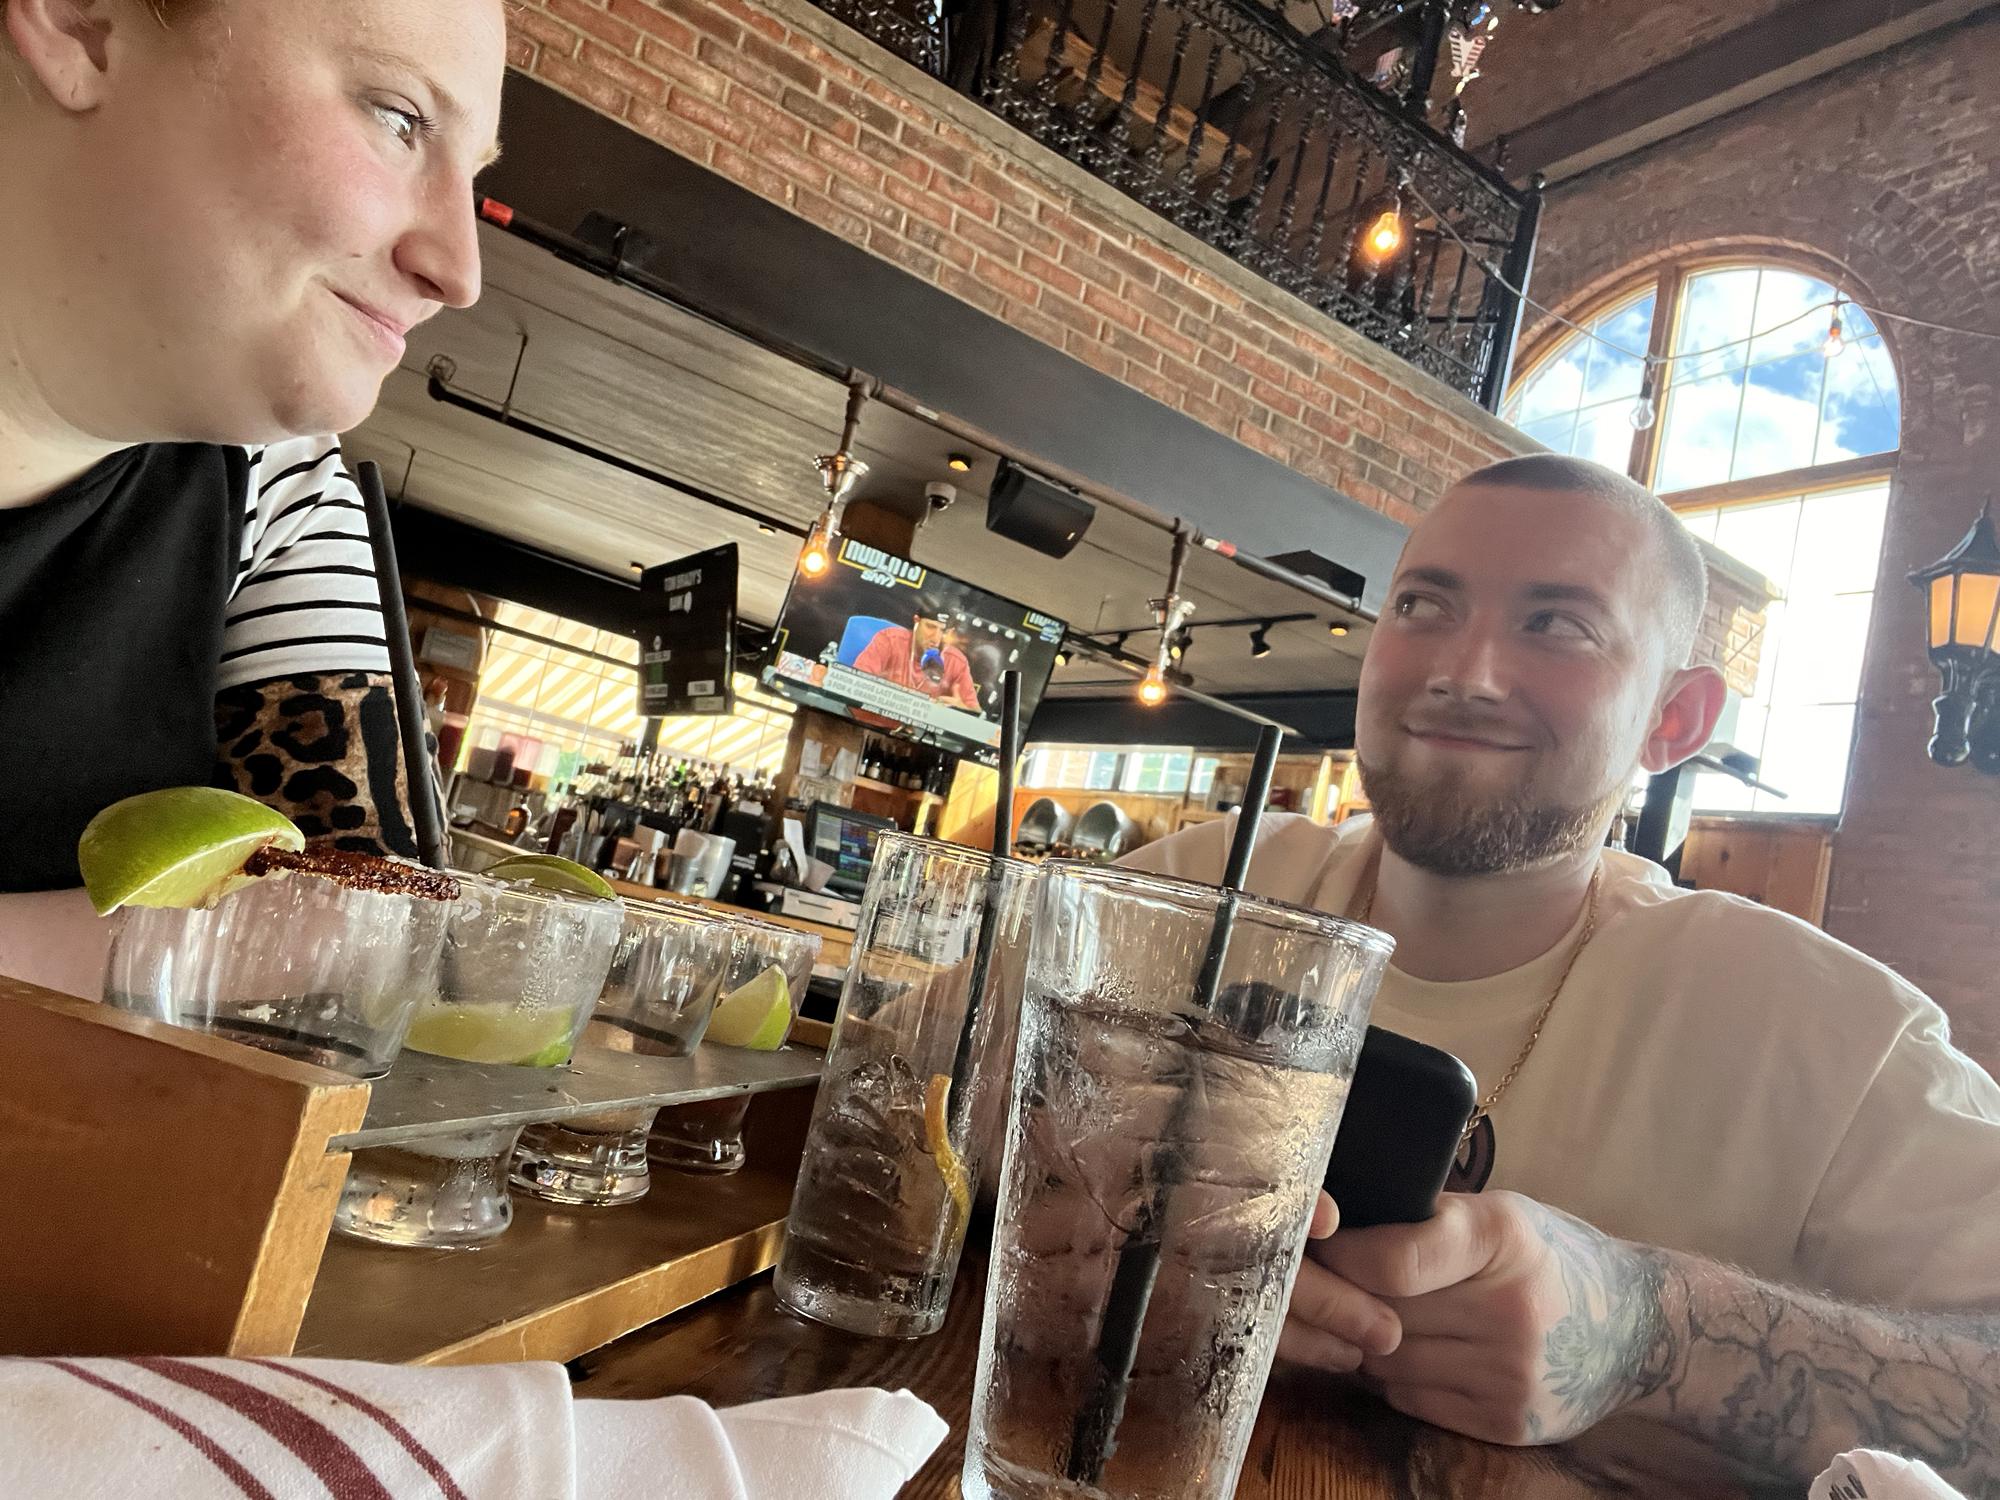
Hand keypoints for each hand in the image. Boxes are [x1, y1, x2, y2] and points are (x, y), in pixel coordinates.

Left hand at [1284, 1190, 1666, 1446]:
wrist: (1634, 1328)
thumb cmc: (1547, 1256)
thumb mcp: (1498, 1214)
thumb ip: (1423, 1222)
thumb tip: (1329, 1233)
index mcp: (1504, 1238)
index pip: (1392, 1262)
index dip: (1344, 1257)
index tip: (1321, 1250)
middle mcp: (1512, 1310)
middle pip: (1384, 1314)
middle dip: (1353, 1300)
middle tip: (1339, 1286)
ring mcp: (1512, 1375)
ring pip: (1388, 1362)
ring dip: (1372, 1341)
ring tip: (1384, 1318)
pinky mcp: (1508, 1423)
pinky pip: (1411, 1399)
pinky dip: (1399, 1378)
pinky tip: (1418, 1352)